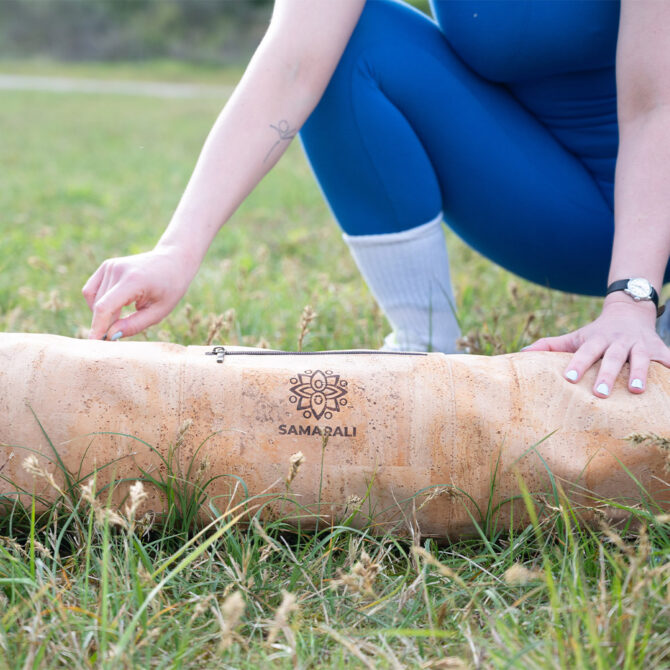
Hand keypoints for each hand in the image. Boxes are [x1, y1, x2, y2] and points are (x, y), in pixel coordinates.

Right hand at [82, 246, 197, 339]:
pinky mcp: (107, 266)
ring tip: (121, 319)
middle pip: (99, 305)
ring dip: (102, 314)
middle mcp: (118, 270)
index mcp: (133, 280)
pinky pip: (91, 290)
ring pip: (93, 299)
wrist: (173, 261)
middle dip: (104, 324)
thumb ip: (135, 325)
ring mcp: (110, 266)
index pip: (105, 307)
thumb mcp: (159, 311)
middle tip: (115, 338)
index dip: (98, 327)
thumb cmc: (170, 288)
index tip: (95, 344)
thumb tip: (111, 335)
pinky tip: (114, 308)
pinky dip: (97, 303)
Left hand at [522, 296, 669, 396]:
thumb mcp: (575, 337)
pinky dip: (669, 366)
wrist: (629, 311)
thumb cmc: (596, 333)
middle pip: (612, 358)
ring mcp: (639, 345)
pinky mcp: (659, 348)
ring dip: (640, 373)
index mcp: (596, 340)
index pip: (584, 352)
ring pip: (641, 358)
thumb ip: (550, 346)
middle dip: (606, 375)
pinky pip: (667, 358)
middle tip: (599, 394)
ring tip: (637, 391)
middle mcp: (618, 341)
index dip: (577, 364)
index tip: (569, 379)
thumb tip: (521, 353)